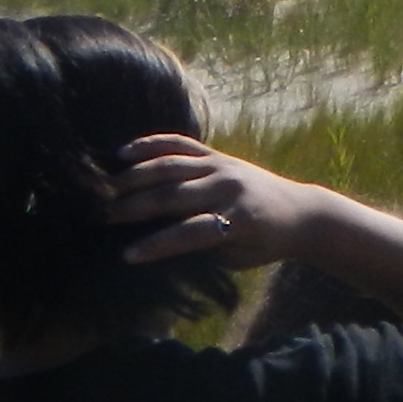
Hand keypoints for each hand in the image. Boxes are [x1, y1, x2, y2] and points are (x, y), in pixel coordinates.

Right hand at [103, 136, 330, 269]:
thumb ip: (206, 250)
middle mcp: (228, 188)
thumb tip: (158, 247)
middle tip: (102, 217)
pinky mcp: (217, 154)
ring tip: (106, 189)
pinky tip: (124, 152)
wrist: (299, 211)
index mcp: (239, 219)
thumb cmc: (265, 244)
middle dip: (134, 207)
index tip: (128, 256)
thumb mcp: (239, 257)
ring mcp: (222, 166)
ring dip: (134, 176)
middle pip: (173, 196)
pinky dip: (151, 144)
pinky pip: (180, 143)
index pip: (191, 233)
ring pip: (170, 166)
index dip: (158, 245)